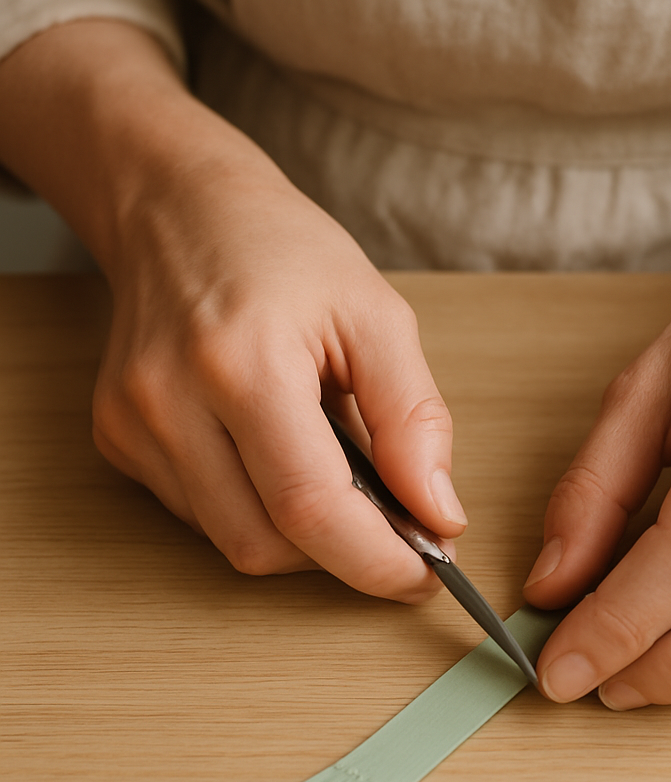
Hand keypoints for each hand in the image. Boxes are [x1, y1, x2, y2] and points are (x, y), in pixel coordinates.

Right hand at [91, 153, 466, 599]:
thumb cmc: (285, 250)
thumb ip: (414, 418)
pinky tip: (280, 453)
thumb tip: (439, 512)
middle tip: (396, 522)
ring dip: (300, 530)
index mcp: (243, 363)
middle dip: (342, 552)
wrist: (181, 209)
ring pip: (232, 539)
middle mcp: (169, 402)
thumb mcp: (376, 315)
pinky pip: (202, 513)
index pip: (311, 507)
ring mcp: (133, 425)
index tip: (427, 572)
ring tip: (336, 466)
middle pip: (264, 545)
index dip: (377, 560)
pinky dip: (257, 505)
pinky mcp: (119, 438)